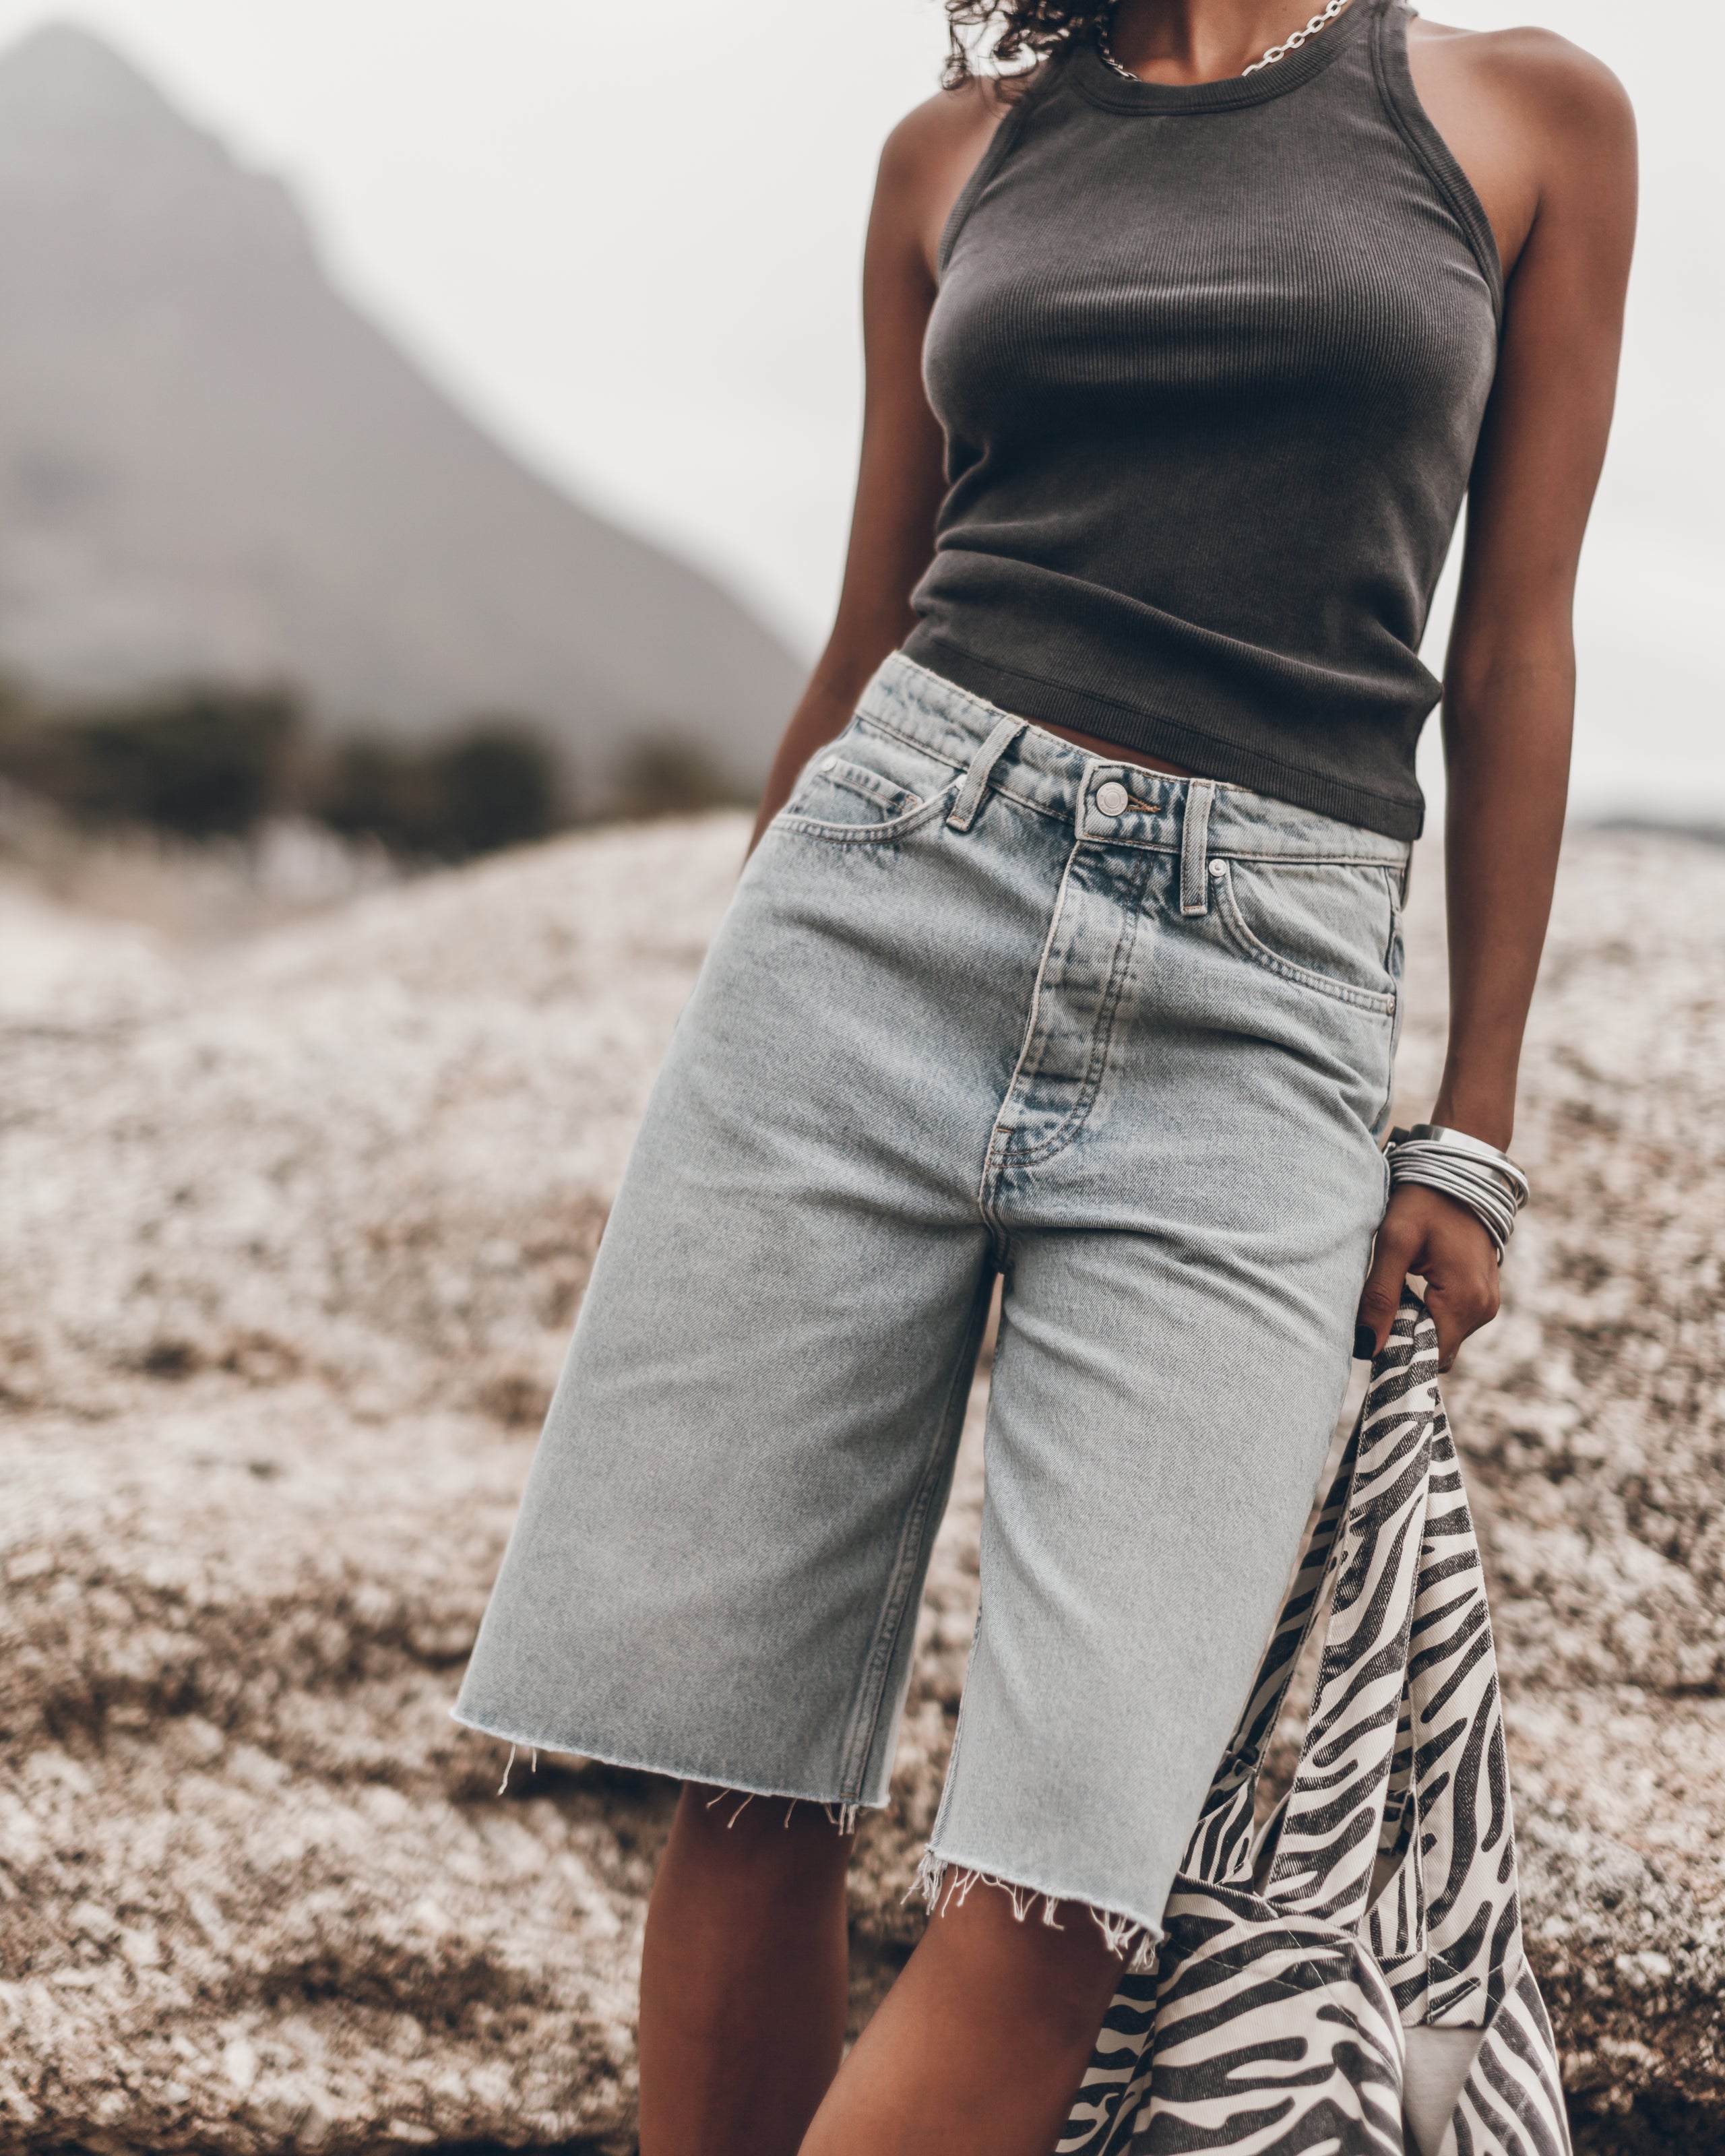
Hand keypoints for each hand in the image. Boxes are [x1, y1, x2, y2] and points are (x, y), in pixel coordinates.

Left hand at [1355, 1182, 1499, 1373]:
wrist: (1456, 1170)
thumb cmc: (1424, 1200)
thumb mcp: (1393, 1242)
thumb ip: (1379, 1296)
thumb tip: (1367, 1348)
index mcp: (1466, 1301)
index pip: (1430, 1357)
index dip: (1398, 1354)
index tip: (1370, 1338)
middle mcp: (1484, 1309)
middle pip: (1436, 1350)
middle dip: (1404, 1339)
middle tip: (1376, 1310)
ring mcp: (1487, 1302)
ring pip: (1442, 1337)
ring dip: (1414, 1325)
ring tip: (1394, 1291)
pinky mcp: (1481, 1294)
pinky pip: (1451, 1320)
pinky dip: (1427, 1313)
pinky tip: (1409, 1287)